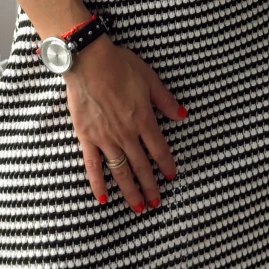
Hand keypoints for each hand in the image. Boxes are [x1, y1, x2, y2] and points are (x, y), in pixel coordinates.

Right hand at [64, 34, 186, 211]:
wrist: (88, 61)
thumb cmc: (120, 66)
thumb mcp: (150, 79)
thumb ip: (165, 101)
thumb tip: (182, 116)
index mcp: (143, 120)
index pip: (159, 150)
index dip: (166, 165)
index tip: (171, 177)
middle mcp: (126, 134)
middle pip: (141, 166)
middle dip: (151, 186)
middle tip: (156, 202)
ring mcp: (105, 138)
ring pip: (121, 171)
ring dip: (130, 191)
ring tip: (138, 208)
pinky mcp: (86, 137)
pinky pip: (92, 165)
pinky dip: (97, 183)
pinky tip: (103, 198)